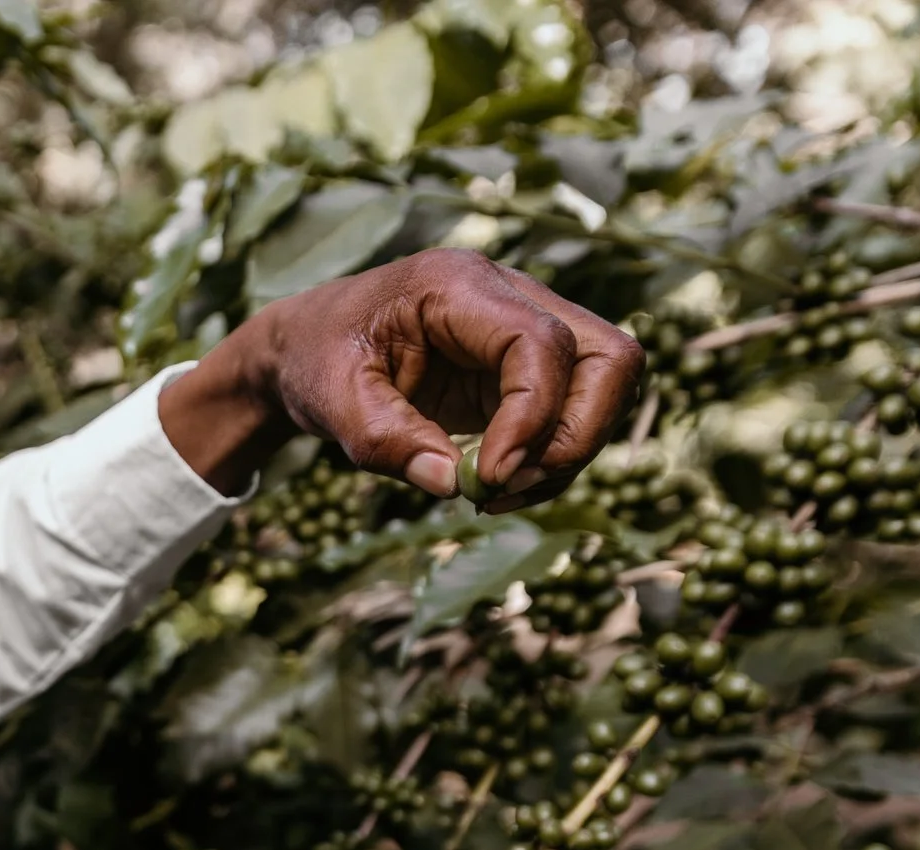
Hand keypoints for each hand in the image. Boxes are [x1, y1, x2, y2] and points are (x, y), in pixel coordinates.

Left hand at [158, 249, 645, 513]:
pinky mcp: (529, 368)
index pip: (540, 343)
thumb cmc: (317, 359)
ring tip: (494, 494)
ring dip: (568, 452)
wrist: (310, 344)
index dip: (533, 417)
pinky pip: (576, 411)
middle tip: (506, 488)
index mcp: (457, 286)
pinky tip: (496, 484)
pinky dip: (551, 457)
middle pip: (608, 356)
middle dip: (575, 436)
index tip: (491, 478)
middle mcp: (510, 295)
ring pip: (606, 384)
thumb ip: (385, 440)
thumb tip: (453, 484)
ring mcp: (529, 327)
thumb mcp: (330, 402)